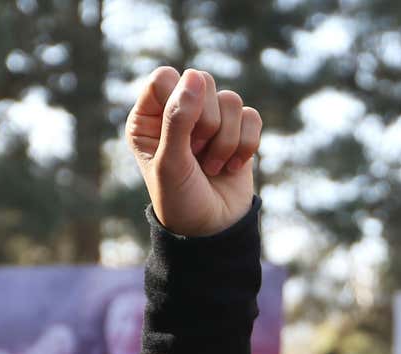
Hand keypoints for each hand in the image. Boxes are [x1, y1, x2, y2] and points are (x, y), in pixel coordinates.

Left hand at [128, 67, 261, 236]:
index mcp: (149, 116)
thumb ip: (178, 118)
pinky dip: (246, 145)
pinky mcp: (238, 131)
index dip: (179, 102)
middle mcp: (178, 112)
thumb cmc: (179, 199)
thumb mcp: (171, 162)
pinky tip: (232, 166)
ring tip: (211, 166)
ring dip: (225, 141)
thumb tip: (195, 76)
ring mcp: (210, 120)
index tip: (179, 138)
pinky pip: (251, 117)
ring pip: (231, 100)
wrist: (211, 230)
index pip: (166, 78)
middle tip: (196, 154)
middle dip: (206, 123)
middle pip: (202, 82)